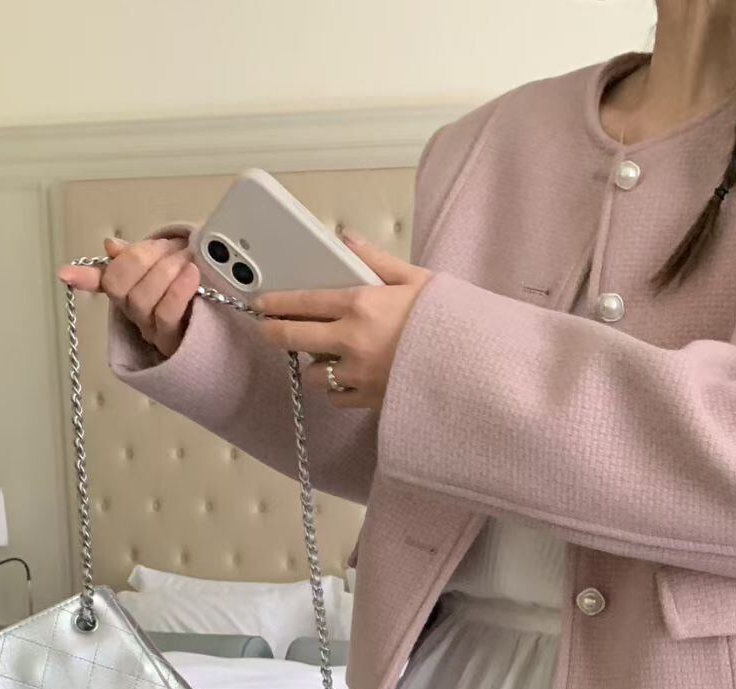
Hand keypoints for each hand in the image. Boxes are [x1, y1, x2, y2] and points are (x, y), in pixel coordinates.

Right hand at [57, 235, 199, 357]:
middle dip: (145, 258)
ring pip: (142, 300)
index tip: (66, 273)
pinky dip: (178, 290)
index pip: (105, 282)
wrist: (229, 312)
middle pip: (123, 288)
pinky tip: (192, 273)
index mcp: (130, 294)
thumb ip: (137, 256)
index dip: (85, 277)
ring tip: (187, 257)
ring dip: (164, 271)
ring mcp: (154, 331)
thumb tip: (110, 245)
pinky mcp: (174, 341)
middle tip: (172, 246)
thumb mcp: (167, 263)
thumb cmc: (195, 283)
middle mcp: (137, 315)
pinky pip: (167, 315)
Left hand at [252, 233, 432, 409]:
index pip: (302, 302)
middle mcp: (352, 341)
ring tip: (324, 357)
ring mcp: (359, 375)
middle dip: (273, 334)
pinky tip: (347, 380)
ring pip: (314, 375)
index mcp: (361, 305)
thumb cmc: (448, 321)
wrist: (474, 368)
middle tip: (267, 330)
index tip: (260, 304)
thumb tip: (347, 241)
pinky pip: (338, 398)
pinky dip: (338, 390)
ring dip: (314, 365)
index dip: (274, 303)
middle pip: (293, 339)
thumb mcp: (416, 280)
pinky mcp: (371, 401)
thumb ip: (376, 260)